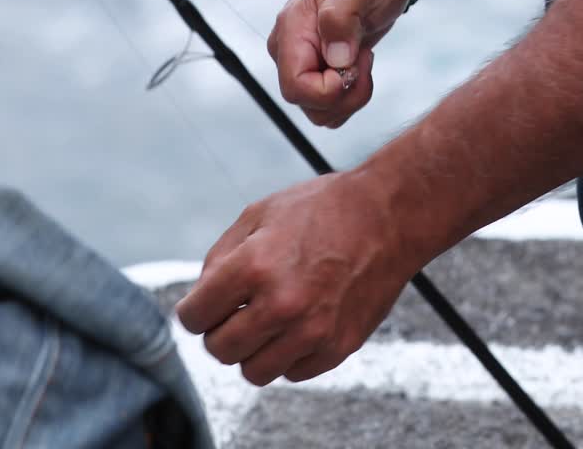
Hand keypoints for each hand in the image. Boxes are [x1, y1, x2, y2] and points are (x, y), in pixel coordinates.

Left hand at [175, 171, 418, 385]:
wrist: (388, 217)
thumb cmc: (322, 210)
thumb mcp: (258, 215)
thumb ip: (219, 260)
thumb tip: (200, 301)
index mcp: (253, 267)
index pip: (194, 318)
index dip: (195, 310)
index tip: (207, 305)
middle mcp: (281, 305)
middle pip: (220, 350)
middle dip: (220, 332)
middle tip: (237, 313)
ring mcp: (312, 331)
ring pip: (254, 371)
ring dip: (253, 350)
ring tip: (268, 322)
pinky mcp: (338, 347)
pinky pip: (293, 372)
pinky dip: (289, 355)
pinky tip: (299, 324)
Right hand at [267, 0, 411, 127]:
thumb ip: (342, 18)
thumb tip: (335, 59)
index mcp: (292, 29)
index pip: (295, 87)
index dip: (328, 91)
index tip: (355, 65)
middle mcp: (290, 50)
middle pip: (306, 103)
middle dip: (344, 94)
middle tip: (365, 58)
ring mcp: (303, 62)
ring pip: (318, 110)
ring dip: (350, 97)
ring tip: (363, 58)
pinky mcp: (318, 70)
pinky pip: (329, 105)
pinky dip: (350, 97)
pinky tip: (360, 64)